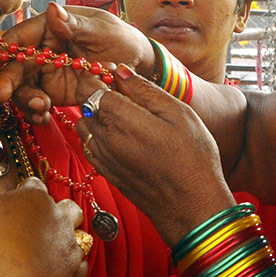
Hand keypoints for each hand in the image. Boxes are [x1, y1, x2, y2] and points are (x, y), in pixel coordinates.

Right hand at [0, 4, 155, 121]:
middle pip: (16, 64)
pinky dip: (36, 112)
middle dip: (6, 81)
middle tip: (2, 96)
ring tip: (42, 108)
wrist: (138, 65)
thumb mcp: (102, 30)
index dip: (2, 49)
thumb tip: (52, 10)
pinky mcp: (54, 91)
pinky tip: (43, 118)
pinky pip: (36, 102)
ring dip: (26, 99)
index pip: (21, 36)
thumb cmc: (121, 39)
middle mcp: (44, 48)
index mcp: (52, 26)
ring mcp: (47, 71)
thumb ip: (75, 25)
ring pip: (22, 86)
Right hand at [0, 177, 87, 276]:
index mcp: (34, 198)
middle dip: (58, 212)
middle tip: (39, 225)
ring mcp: (69, 245)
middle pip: (68, 207)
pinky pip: (79, 266)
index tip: (17, 201)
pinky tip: (54, 272)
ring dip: (67, 240)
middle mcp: (58, 218)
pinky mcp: (74, 272)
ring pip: (80, 236)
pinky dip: (69, 268)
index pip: (34, 185)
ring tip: (50, 250)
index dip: (25, 191)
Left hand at [78, 65, 235, 245]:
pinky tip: (121, 134)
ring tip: (123, 112)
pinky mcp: (107, 172)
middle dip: (94, 92)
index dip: (95, 75)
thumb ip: (144, 89)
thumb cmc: (192, 157)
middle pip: (83, 105)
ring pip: (84, 126)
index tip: (110, 72)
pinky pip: (90, 145)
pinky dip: (98, 134)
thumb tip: (121, 71)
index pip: (87, 87)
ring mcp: (103, 158)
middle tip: (119, 89)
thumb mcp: (177, 112)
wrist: (191, 205)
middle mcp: (105, 138)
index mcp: (121, 118)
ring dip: (95, 114)